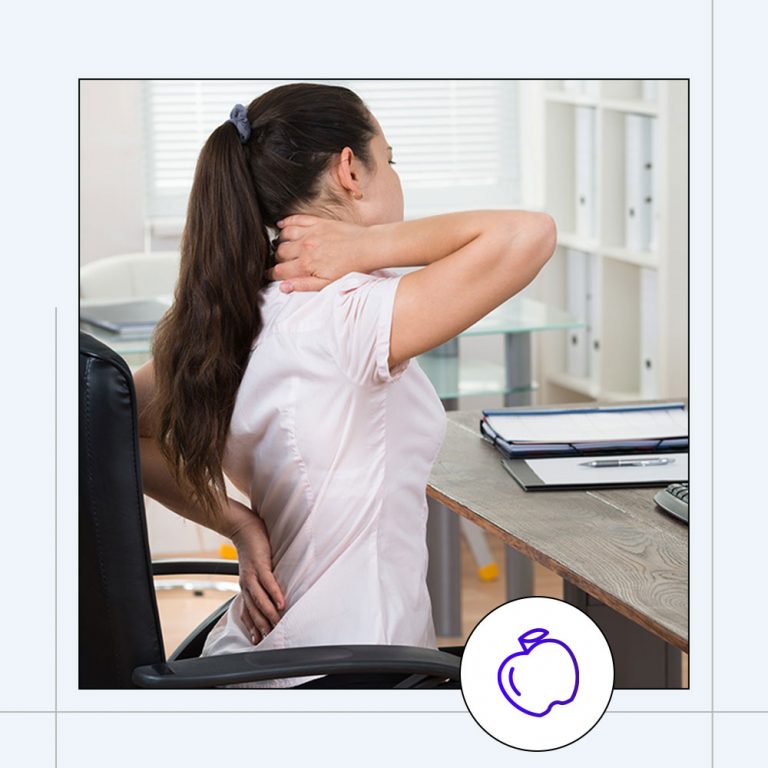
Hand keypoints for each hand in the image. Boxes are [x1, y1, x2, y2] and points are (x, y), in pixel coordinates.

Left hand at [227, 502, 285, 644]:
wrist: (244, 528)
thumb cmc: (253, 548)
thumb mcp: (256, 569)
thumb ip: (262, 582)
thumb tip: (273, 593)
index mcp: (245, 586)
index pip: (247, 610)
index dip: (252, 626)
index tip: (257, 640)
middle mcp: (246, 584)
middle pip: (253, 609)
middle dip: (260, 625)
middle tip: (269, 639)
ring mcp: (252, 575)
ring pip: (259, 599)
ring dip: (267, 613)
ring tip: (277, 624)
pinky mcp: (259, 565)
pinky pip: (267, 582)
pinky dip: (274, 594)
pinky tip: (281, 603)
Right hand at [267, 214, 372, 292]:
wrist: (367, 247)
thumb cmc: (351, 267)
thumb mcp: (327, 283)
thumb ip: (304, 285)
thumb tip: (283, 287)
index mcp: (306, 264)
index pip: (280, 270)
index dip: (271, 274)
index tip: (269, 275)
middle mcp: (305, 247)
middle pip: (279, 252)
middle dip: (277, 259)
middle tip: (280, 262)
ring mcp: (310, 232)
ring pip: (284, 235)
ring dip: (279, 242)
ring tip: (281, 247)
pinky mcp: (317, 222)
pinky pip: (296, 219)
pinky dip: (286, 222)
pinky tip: (281, 225)